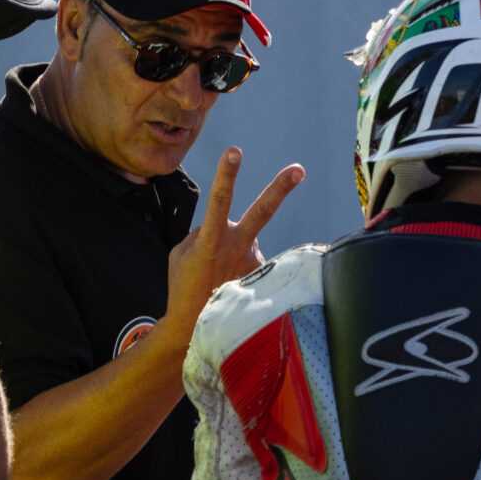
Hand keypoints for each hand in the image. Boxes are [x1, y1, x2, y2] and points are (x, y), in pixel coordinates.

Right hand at [164, 147, 305, 338]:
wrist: (195, 328)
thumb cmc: (184, 287)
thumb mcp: (182, 254)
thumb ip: (200, 233)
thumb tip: (219, 227)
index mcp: (210, 240)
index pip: (219, 200)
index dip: (226, 175)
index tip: (234, 151)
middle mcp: (236, 248)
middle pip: (262, 212)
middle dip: (280, 188)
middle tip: (299, 169)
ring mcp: (251, 263)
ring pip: (245, 239)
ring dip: (232, 253)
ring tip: (216, 279)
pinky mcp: (260, 276)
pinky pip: (250, 259)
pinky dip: (238, 267)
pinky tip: (227, 284)